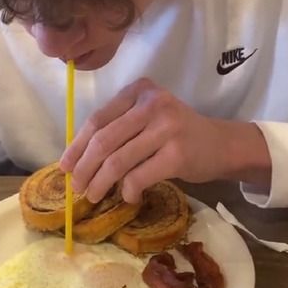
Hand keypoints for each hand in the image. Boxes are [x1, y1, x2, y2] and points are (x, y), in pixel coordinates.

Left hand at [60, 78, 259, 203]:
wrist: (222, 145)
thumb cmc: (178, 134)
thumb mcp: (148, 118)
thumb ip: (119, 128)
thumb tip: (77, 160)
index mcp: (139, 90)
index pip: (98, 119)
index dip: (77, 146)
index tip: (65, 167)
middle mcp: (152, 103)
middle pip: (104, 140)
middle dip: (85, 168)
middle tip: (78, 187)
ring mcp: (167, 127)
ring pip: (118, 161)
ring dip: (101, 183)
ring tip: (94, 196)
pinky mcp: (177, 154)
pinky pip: (139, 176)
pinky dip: (128, 191)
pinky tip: (129, 196)